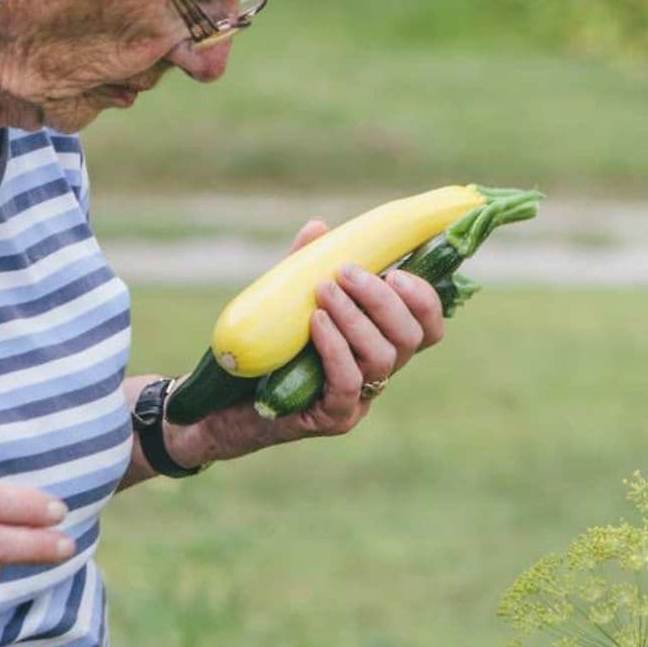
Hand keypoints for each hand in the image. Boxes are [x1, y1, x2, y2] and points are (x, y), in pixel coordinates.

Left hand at [169, 216, 448, 463]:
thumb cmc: (262, 347)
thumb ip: (306, 266)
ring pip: (383, 357)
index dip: (424, 299)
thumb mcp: (287, 299)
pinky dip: (335, 348)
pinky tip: (315, 322)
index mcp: (379, 341)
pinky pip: (348, 382)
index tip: (396, 270)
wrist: (220, 399)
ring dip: (355, 317)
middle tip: (347, 273)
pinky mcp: (335, 418)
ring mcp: (359, 398)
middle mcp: (378, 371)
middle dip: (383, 299)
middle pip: (412, 337)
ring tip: (323, 291)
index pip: (427, 325)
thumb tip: (318, 228)